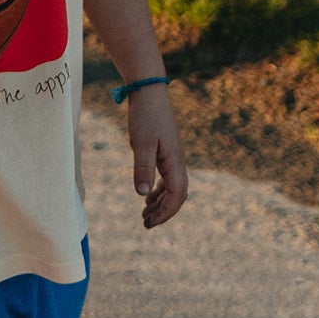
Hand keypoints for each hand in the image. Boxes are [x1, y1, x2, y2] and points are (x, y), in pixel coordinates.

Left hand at [127, 85, 187, 226]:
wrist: (149, 93)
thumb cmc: (145, 117)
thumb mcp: (141, 144)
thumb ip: (142, 168)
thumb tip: (141, 194)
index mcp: (175, 162)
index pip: (177, 194)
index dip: (166, 211)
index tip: (151, 223)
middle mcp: (177, 161)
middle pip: (177, 194)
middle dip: (164, 211)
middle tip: (146, 224)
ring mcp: (172, 157)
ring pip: (172, 187)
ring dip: (160, 202)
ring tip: (144, 213)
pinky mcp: (165, 152)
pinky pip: (166, 177)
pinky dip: (158, 190)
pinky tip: (146, 195)